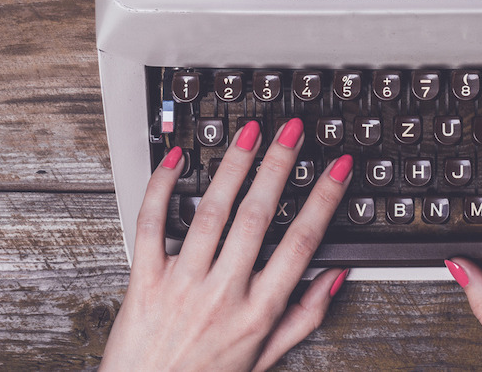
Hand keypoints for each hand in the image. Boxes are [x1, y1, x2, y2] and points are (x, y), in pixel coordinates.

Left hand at [101, 118, 353, 370]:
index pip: (301, 244)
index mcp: (258, 313)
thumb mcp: (266, 357)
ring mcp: (181, 285)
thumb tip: (334, 277)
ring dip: (233, 166)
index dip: (323, 201)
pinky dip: (162, 188)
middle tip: (292, 132)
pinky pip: (152, 225)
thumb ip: (304, 315)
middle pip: (258, 217)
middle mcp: (222, 294)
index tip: (337, 169)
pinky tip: (178, 160)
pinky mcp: (145, 281)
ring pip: (211, 213)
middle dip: (279, 166)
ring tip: (248, 132)